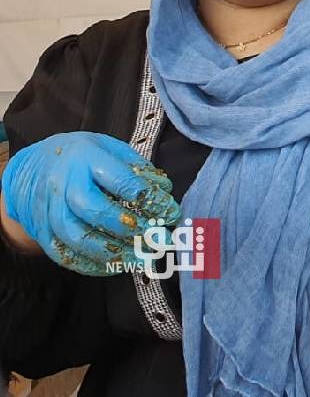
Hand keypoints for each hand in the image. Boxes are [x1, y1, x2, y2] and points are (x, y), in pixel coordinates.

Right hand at [1, 132, 180, 275]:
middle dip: (131, 228)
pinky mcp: (42, 232)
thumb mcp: (110, 148)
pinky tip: (117, 266)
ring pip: (77, 237)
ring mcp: (49, 210)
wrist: (31, 168)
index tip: (171, 212)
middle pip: (94, 210)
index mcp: (86, 159)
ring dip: (114, 253)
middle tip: (159, 239)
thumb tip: (163, 191)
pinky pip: (64, 254)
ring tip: (142, 259)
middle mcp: (64, 184)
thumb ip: (138, 168)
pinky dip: (92, 265)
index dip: (150, 200)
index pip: (122, 181)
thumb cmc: (80, 158)